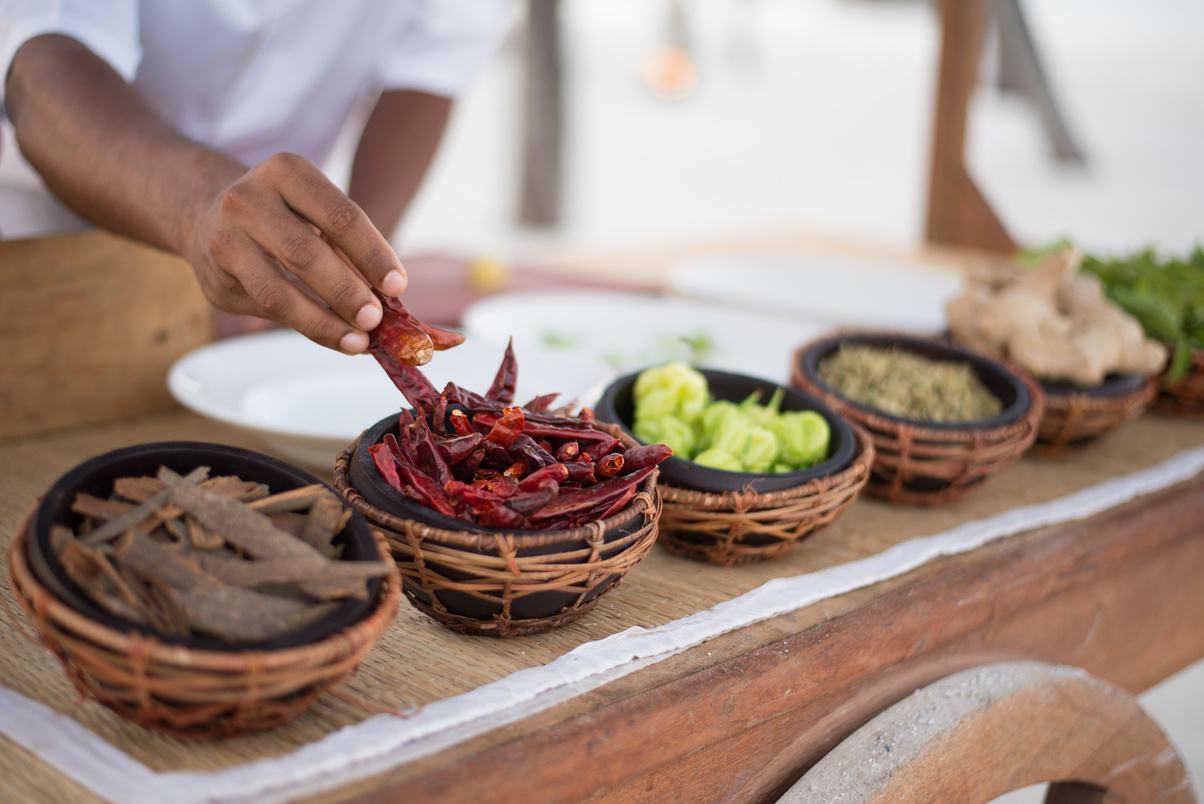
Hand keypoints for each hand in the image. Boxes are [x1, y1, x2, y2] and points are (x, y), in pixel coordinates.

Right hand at [186, 153, 407, 353]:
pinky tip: (333, 336)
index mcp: (286, 172)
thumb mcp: (316, 211)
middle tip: (376, 319)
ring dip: (324, 323)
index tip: (397, 286)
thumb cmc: (284, 214)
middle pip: (306, 254)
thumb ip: (349, 249)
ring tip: (358, 341)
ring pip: (278, 293)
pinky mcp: (216, 283)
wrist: (205, 212)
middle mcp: (248, 201)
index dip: (372, 254)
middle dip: (347, 292)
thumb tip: (388, 300)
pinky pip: (266, 312)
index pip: (339, 216)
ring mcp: (224, 242)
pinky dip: (305, 328)